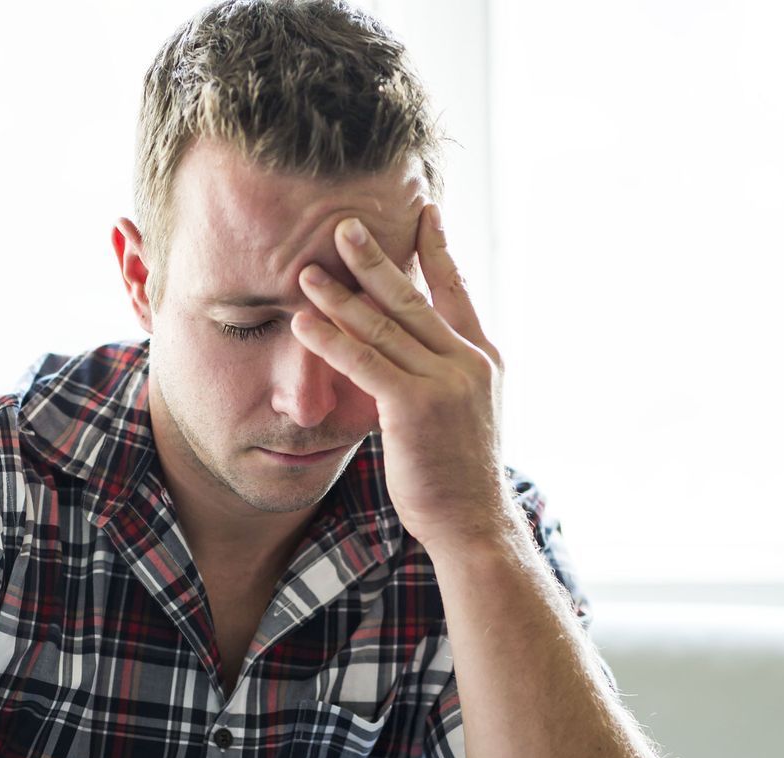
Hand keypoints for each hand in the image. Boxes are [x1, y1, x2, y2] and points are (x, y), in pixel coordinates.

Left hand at [291, 204, 515, 556]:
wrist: (472, 520)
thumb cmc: (457, 473)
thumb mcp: (463, 412)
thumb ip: (441, 375)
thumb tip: (408, 352)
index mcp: (481, 358)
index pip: (456, 290)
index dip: (437, 249)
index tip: (423, 212)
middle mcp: (466, 362)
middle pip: (412, 297)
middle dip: (375, 258)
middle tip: (343, 224)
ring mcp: (443, 382)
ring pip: (383, 325)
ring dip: (340, 294)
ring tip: (307, 270)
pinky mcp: (414, 406)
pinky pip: (364, 362)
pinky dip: (330, 339)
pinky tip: (302, 322)